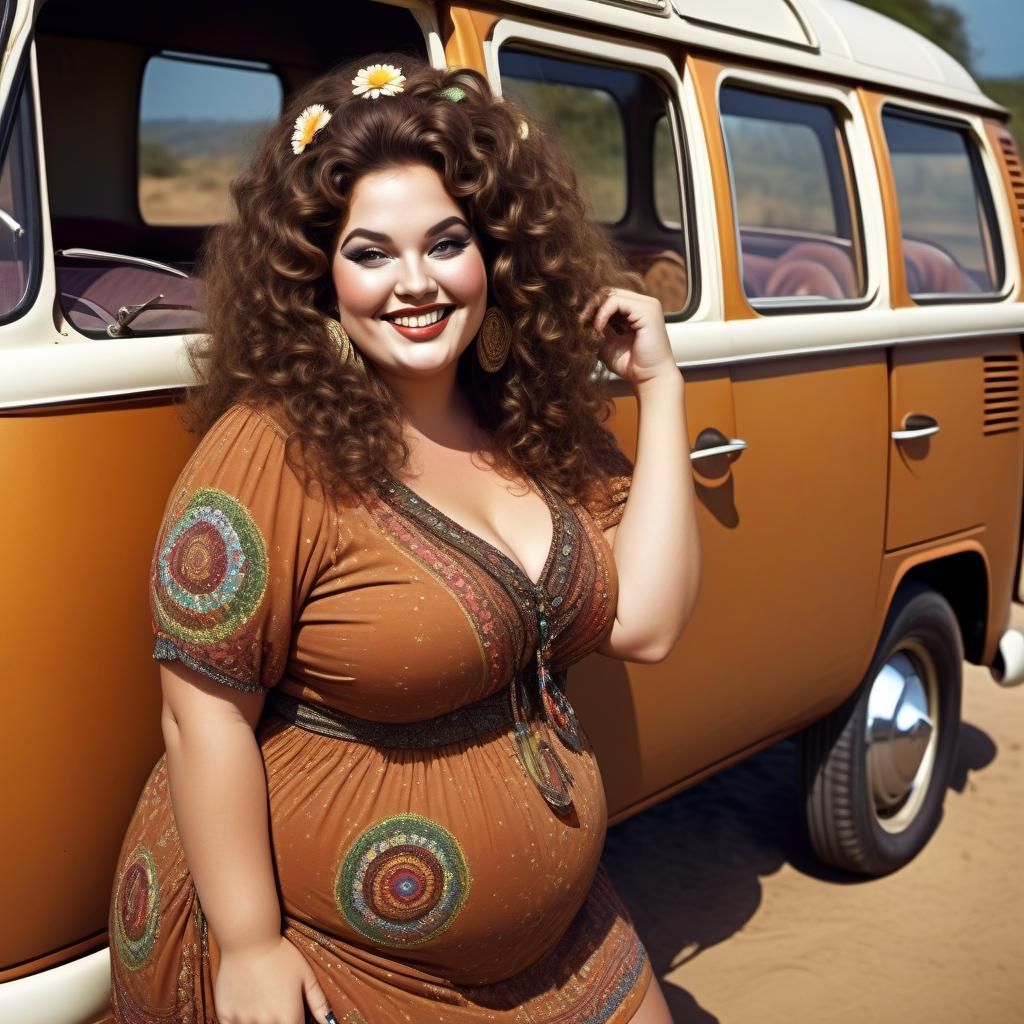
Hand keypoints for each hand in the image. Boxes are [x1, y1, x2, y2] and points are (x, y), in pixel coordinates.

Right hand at [214, 935, 333, 1023]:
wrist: (249, 939)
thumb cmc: (281, 954)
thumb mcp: (306, 975)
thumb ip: (319, 1003)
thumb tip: (330, 1022)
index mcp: (288, 1017)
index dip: (296, 1023)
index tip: (292, 1014)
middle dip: (277, 1021)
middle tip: (276, 1006)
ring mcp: (243, 1021)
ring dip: (259, 1021)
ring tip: (262, 1002)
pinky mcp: (225, 1016)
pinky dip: (240, 1021)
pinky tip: (247, 1008)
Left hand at [579, 287, 676, 391]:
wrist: (649, 379)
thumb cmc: (631, 366)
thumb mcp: (608, 344)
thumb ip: (598, 329)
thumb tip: (580, 320)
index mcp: (637, 310)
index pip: (610, 297)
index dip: (593, 307)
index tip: (581, 322)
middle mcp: (644, 304)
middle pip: (609, 291)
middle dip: (592, 306)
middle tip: (581, 322)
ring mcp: (647, 305)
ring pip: (611, 294)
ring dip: (595, 310)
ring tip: (590, 329)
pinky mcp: (647, 310)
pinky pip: (616, 302)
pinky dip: (602, 314)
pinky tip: (599, 329)